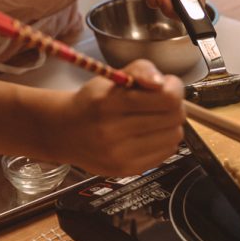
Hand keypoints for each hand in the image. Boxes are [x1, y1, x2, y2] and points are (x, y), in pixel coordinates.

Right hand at [53, 59, 184, 176]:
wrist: (66, 133)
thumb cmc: (91, 101)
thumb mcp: (112, 76)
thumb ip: (140, 69)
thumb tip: (161, 83)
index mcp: (109, 103)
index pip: (166, 98)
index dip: (174, 88)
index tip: (167, 84)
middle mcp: (112, 132)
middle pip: (174, 117)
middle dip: (174, 105)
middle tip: (162, 101)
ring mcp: (120, 155)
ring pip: (174, 136)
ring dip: (170, 124)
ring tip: (154, 117)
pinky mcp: (127, 170)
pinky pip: (166, 153)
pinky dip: (163, 140)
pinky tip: (149, 133)